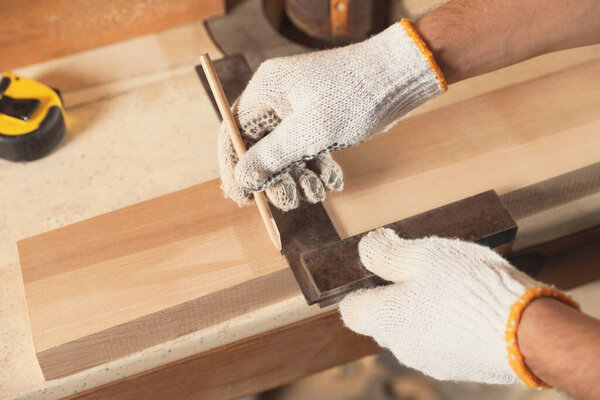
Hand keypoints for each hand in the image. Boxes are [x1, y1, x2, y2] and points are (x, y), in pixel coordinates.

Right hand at [218, 20, 445, 209]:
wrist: (400, 77)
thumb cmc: (354, 97)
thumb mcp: (310, 132)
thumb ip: (273, 156)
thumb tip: (242, 179)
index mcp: (267, 91)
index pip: (234, 132)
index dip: (235, 167)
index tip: (241, 199)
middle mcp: (279, 98)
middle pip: (261, 147)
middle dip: (276, 179)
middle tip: (289, 201)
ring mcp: (300, 109)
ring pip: (287, 152)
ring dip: (299, 178)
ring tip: (317, 193)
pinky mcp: (320, 119)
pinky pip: (308, 149)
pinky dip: (318, 168)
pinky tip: (333, 182)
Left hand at [339, 228, 541, 383]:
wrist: (527, 331)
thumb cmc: (470, 287)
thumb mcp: (422, 254)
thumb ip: (387, 252)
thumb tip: (366, 249)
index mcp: (385, 320)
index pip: (352, 309)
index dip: (361, 287)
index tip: (378, 269)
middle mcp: (401, 347)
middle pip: (384, 320)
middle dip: (397, 295)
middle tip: (424, 270)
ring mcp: (431, 362)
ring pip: (414, 331)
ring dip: (424, 310)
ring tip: (453, 285)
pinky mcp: (460, 369)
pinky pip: (442, 342)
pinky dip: (448, 326)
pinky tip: (471, 306)